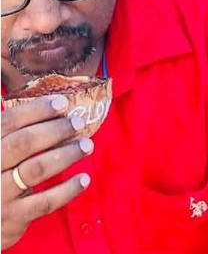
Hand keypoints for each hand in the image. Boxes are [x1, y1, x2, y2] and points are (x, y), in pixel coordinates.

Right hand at [0, 95, 93, 248]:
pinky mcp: (13, 217)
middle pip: (22, 144)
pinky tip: (84, 178)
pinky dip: (67, 189)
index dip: (35, 110)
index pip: (7, 123)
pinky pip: (44, 202)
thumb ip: (12, 133)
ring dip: (66, 155)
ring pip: (36, 169)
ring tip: (87, 146)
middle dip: (54, 130)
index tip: (62, 103)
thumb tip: (52, 104)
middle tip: (78, 123)